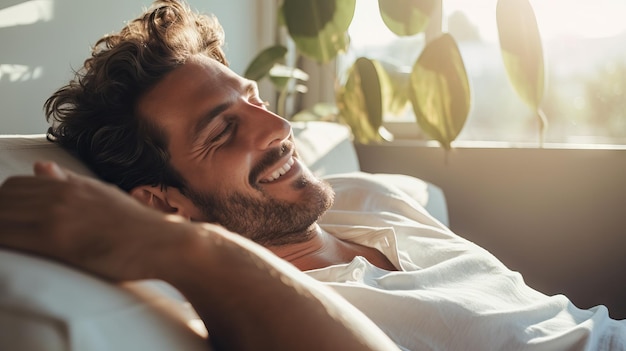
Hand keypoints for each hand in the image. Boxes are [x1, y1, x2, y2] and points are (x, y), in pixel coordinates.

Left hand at [0, 161, 181, 280]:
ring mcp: (59, 213)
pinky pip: (7, 235)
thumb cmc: (141, 228)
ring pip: (0, 213)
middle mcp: (62, 193)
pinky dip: (0, 241)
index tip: (7, 220)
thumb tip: (41, 167)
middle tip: (7, 232)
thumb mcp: (105, 197)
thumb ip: (70, 183)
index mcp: (74, 184)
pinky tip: (5, 251)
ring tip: (8, 240)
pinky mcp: (56, 238)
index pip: (17, 185)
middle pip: (4, 196)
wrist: (166, 243)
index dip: (5, 203)